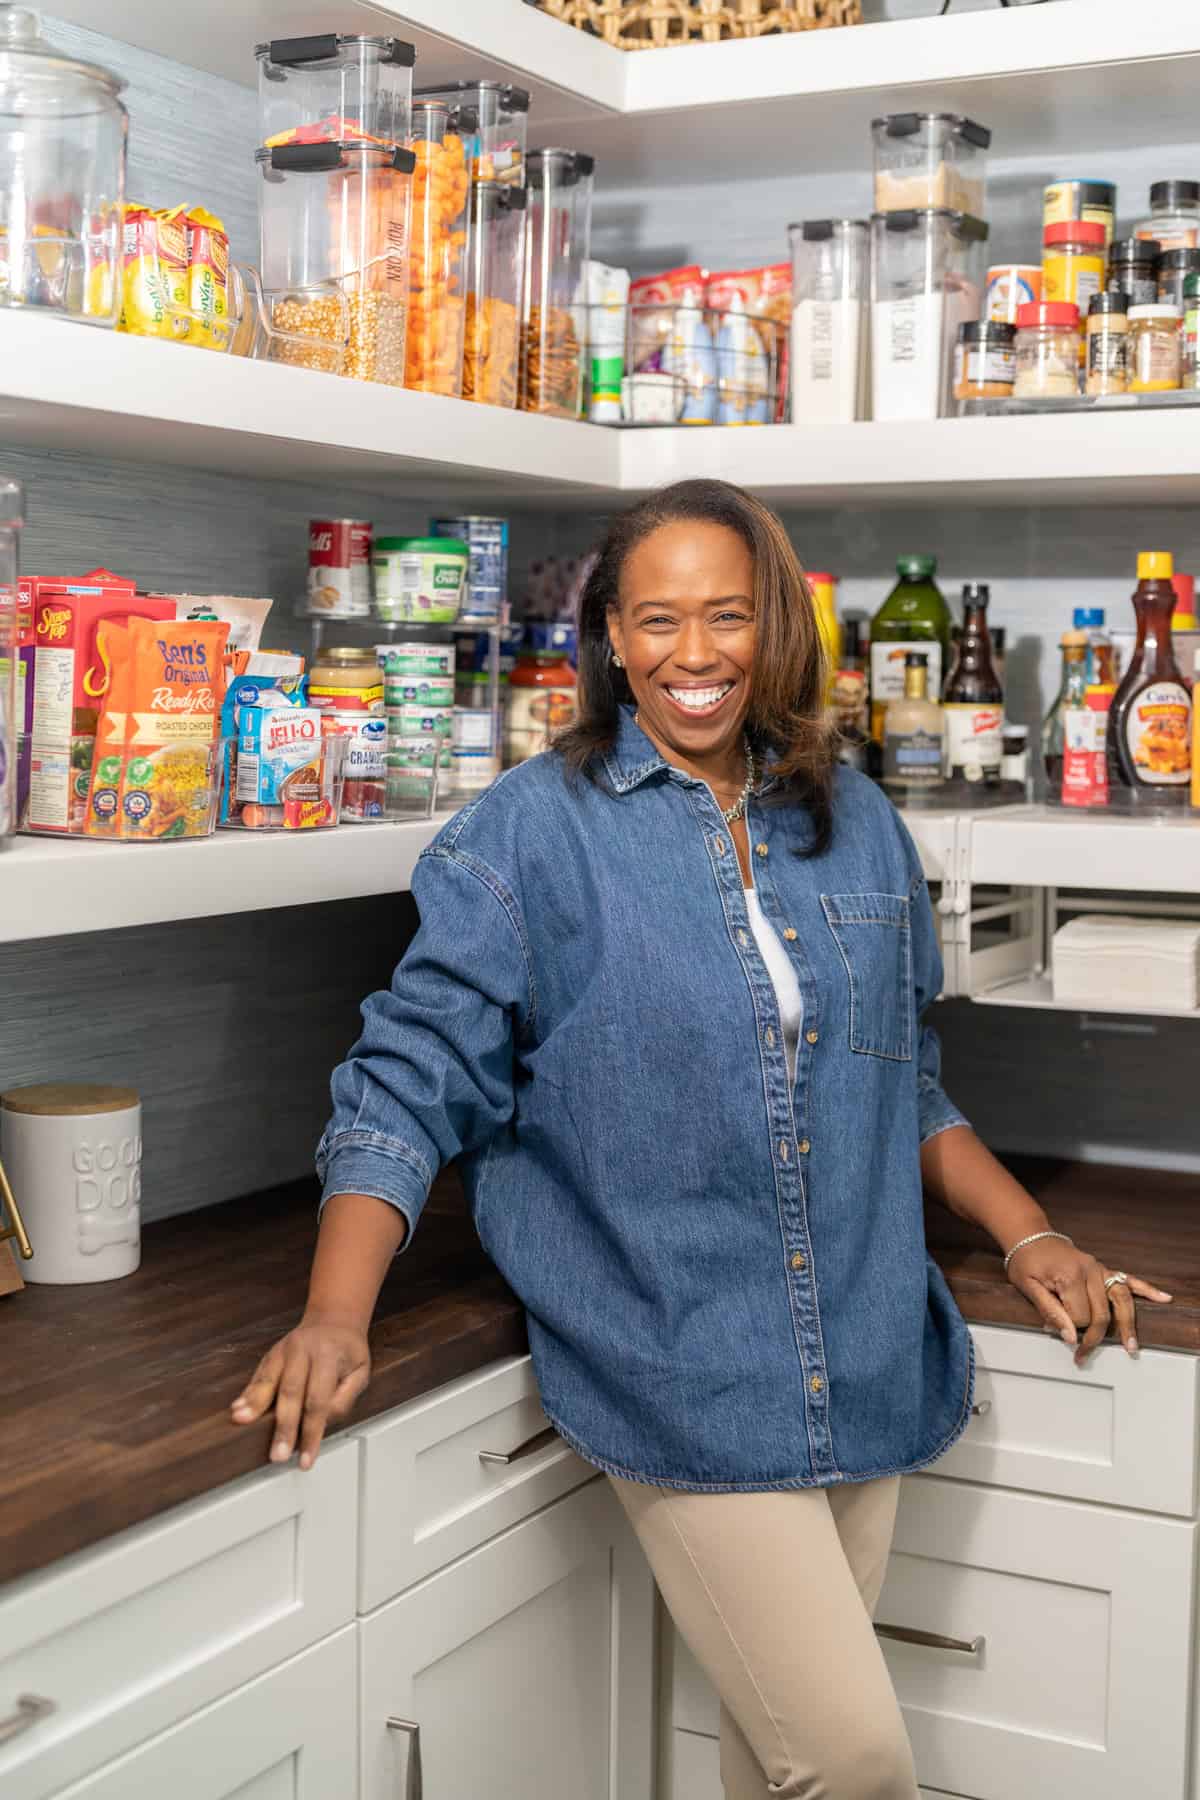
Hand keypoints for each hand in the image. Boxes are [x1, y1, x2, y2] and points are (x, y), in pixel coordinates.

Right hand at [230, 1314, 370, 1468]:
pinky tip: (238, 1408)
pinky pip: (258, 1375)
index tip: (307, 1458)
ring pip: (269, 1380)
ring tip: (242, 1423)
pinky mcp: (271, 1355)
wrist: (333, 1320)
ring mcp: (284, 1350)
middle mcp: (303, 1351)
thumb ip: (345, 1397)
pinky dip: (248, 1393)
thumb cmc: (347, 1350)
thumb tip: (325, 1420)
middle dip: (283, 1427)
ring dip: (254, 1405)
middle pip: (291, 1393)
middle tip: (278, 1454)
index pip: (319, 1401)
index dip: (312, 1432)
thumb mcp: (361, 1371)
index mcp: (328, 1355)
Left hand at [1005, 1238, 1171, 1364]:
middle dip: (1094, 1337)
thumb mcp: (1028, 1286)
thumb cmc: (1026, 1261)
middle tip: (1083, 1356)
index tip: (1056, 1333)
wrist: (1030, 1236)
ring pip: (1122, 1299)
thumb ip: (1050, 1311)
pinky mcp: (1104, 1268)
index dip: (1068, 1328)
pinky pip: (1129, 1279)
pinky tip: (1163, 1298)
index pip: (1079, 1316)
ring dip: (1128, 1324)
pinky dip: (1147, 1289)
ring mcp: (1099, 1268)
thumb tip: (1069, 1337)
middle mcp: (1090, 1271)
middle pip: (1102, 1313)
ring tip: (1131, 1346)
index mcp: (1069, 1276)